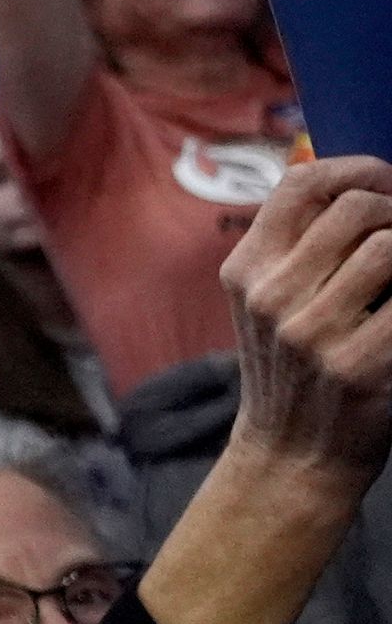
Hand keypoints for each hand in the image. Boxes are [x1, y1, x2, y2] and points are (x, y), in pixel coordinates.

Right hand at [215, 154, 391, 497]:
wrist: (293, 455)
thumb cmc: (294, 372)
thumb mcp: (268, 305)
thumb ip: (297, 249)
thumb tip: (364, 190)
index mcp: (246, 271)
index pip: (299, 184)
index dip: (356, 169)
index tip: (387, 181)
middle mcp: (270, 297)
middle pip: (355, 207)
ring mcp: (311, 333)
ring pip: (388, 247)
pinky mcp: (358, 366)